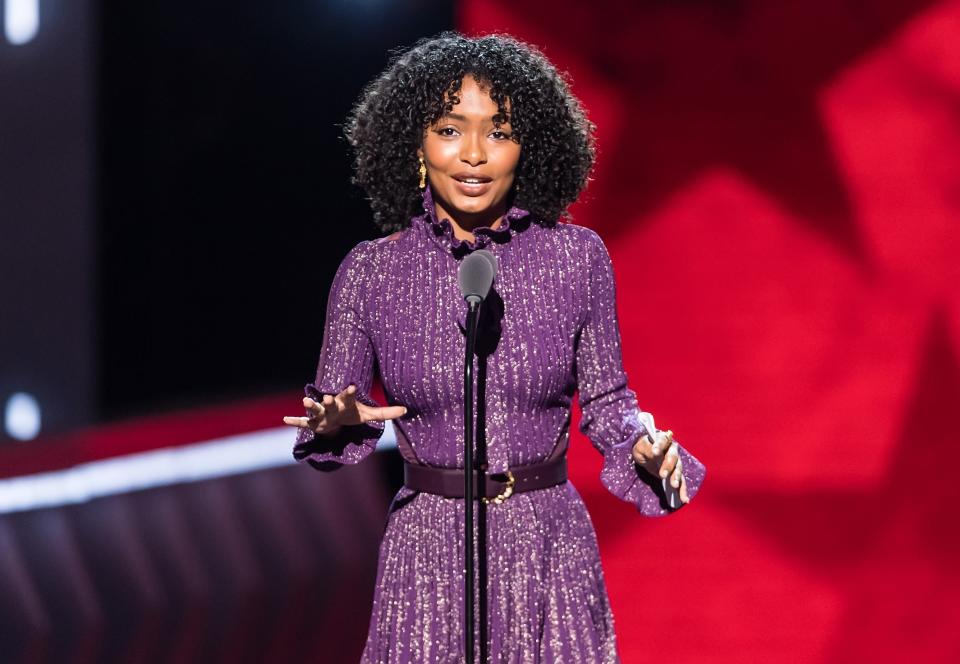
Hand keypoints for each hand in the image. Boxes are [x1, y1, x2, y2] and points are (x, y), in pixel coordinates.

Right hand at [282, 384, 406, 436]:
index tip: (353, 385)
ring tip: (305, 400)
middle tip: (327, 396)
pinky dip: (294, 421)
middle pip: (330, 402)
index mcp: (345, 402)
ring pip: (314, 409)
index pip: (349, 396)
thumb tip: (406, 410)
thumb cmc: (352, 414)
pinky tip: (285, 420)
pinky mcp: (313, 422)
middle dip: (328, 400)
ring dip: (310, 405)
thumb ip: (386, 413)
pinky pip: (303, 422)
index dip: (350, 391)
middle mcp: (332, 405)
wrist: (335, 419)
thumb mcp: (369, 414)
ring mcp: (321, 413)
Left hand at [631, 430, 689, 504]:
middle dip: (668, 466)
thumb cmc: (643, 447)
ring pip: (678, 469)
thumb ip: (647, 449)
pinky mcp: (676, 473)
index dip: (659, 446)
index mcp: (663, 439)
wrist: (647, 452)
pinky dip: (683, 490)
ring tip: (674, 486)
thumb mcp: (640, 447)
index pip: (662, 441)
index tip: (654, 452)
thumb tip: (654, 454)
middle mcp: (672, 450)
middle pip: (672, 457)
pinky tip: (684, 499)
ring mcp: (676, 462)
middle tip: (662, 475)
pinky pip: (681, 482)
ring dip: (676, 478)